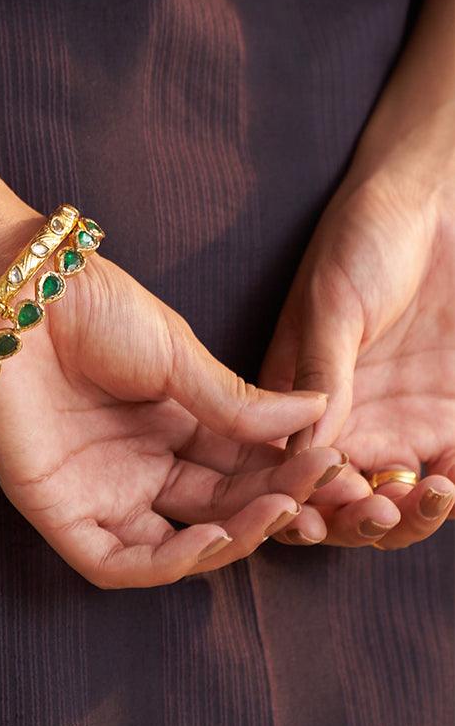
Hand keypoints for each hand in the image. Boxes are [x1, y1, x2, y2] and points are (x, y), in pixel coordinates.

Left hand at [0, 207, 346, 588]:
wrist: (15, 292)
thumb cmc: (88, 305)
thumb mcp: (177, 354)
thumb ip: (236, 401)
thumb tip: (316, 413)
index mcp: (169, 424)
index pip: (239, 466)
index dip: (285, 471)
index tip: (333, 460)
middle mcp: (138, 464)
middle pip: (216, 506)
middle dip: (269, 503)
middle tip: (317, 487)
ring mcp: (99, 490)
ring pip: (173, 547)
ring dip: (230, 540)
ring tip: (277, 511)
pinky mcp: (56, 510)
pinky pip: (115, 561)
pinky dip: (166, 563)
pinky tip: (211, 537)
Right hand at [259, 164, 454, 549]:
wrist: (433, 204)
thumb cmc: (363, 238)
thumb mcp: (331, 304)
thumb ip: (319, 373)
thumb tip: (302, 448)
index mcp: (296, 397)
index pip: (288, 471)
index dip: (299, 502)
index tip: (316, 512)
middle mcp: (345, 420)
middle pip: (343, 502)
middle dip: (358, 521)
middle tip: (379, 508)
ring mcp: (401, 420)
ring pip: (398, 500)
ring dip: (409, 516)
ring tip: (431, 497)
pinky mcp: (450, 415)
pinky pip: (452, 471)